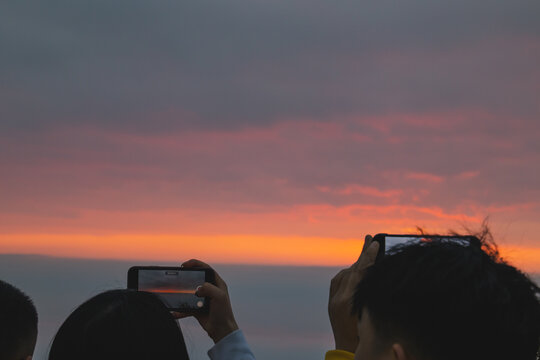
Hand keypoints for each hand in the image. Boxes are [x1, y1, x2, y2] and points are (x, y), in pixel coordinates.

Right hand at [172, 259, 238, 343]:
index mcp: (217, 284)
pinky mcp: (198, 309)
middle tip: (178, 275)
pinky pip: (186, 307)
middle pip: (196, 279)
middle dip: (187, 276)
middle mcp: (211, 290)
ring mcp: (203, 299)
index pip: (206, 269)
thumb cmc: (223, 313)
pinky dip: (180, 310)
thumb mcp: (219, 297)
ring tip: (174, 291)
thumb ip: (209, 288)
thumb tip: (197, 288)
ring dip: (182, 293)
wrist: (221, 330)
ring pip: (190, 292)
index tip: (185, 264)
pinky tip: (174, 312)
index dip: (196, 264)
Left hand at [328, 235, 378, 352]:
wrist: (346, 350)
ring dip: (356, 264)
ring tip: (366, 252)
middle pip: (352, 270)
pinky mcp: (331, 302)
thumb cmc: (363, 337)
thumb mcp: (369, 314)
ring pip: (345, 274)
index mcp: (347, 300)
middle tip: (369, 237)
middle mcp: (338, 298)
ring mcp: (333, 300)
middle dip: (362, 254)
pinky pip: (338, 281)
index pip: (359, 273)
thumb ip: (369, 293)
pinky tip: (355, 270)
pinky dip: (348, 274)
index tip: (375, 243)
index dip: (368, 257)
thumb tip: (371, 272)